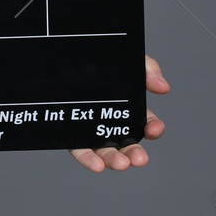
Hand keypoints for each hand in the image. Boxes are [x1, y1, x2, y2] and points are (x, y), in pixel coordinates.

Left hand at [69, 54, 167, 171]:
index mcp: (124, 104)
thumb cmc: (90, 49)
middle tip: (140, 159)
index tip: (155, 130)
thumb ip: (146, 68)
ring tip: (122, 164)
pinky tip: (97, 165)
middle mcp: (106, 117)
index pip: (143, 122)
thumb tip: (163, 88)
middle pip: (124, 141)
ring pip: (103, 149)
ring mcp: (87, 125)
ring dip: (114, 160)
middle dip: (134, 152)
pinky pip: (78, 148)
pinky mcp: (67, 128)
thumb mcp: (123, 56)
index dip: (152, 128)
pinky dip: (88, 159)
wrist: (52, 49)